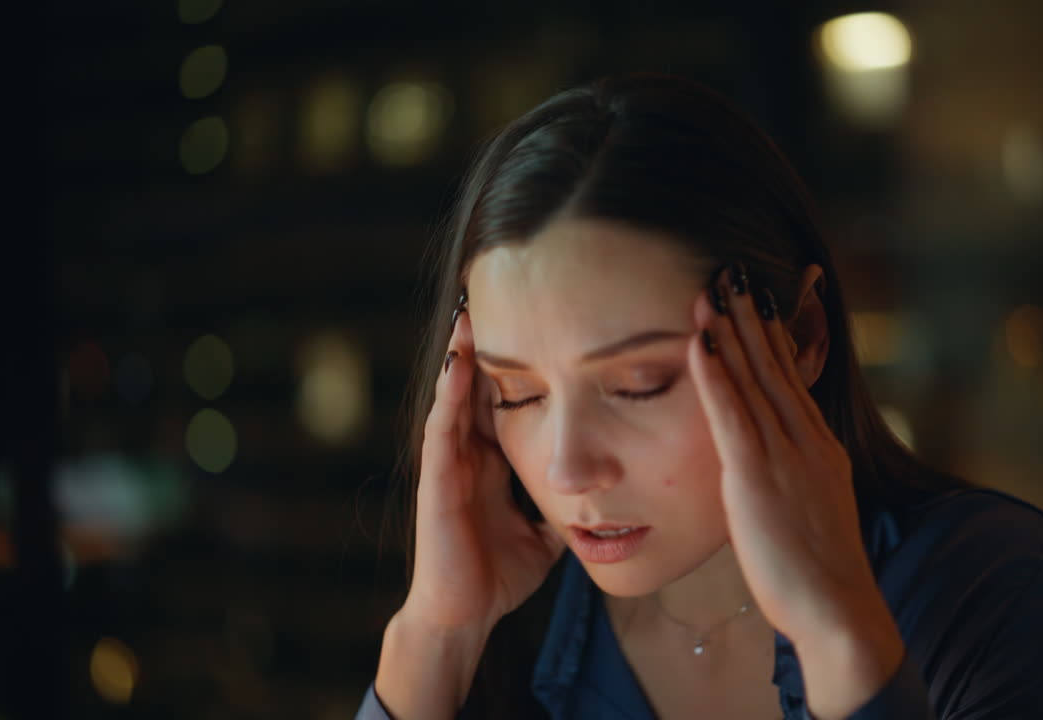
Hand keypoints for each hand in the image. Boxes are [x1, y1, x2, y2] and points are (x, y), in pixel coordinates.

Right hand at [402, 296, 566, 632]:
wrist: (465, 614)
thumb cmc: (498, 574)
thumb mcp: (547, 530)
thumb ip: (566, 503)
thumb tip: (605, 488)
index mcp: (493, 462)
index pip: (506, 401)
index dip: (519, 365)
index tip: (538, 327)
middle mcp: (470, 455)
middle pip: (479, 388)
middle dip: (488, 348)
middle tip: (495, 297)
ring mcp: (450, 465)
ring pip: (455, 398)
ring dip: (461, 358)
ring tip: (469, 315)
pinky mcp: (437, 481)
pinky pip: (442, 429)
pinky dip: (449, 394)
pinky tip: (458, 363)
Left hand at [687, 263, 904, 717]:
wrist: (838, 608)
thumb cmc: (820, 573)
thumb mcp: (811, 511)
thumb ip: (794, 480)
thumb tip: (776, 470)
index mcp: (820, 447)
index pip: (793, 377)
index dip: (774, 334)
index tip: (758, 298)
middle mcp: (807, 440)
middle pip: (776, 365)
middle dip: (753, 315)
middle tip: (733, 270)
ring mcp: (785, 455)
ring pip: (756, 379)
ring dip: (732, 330)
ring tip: (712, 288)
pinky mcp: (758, 477)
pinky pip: (733, 414)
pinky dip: (717, 375)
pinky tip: (702, 342)